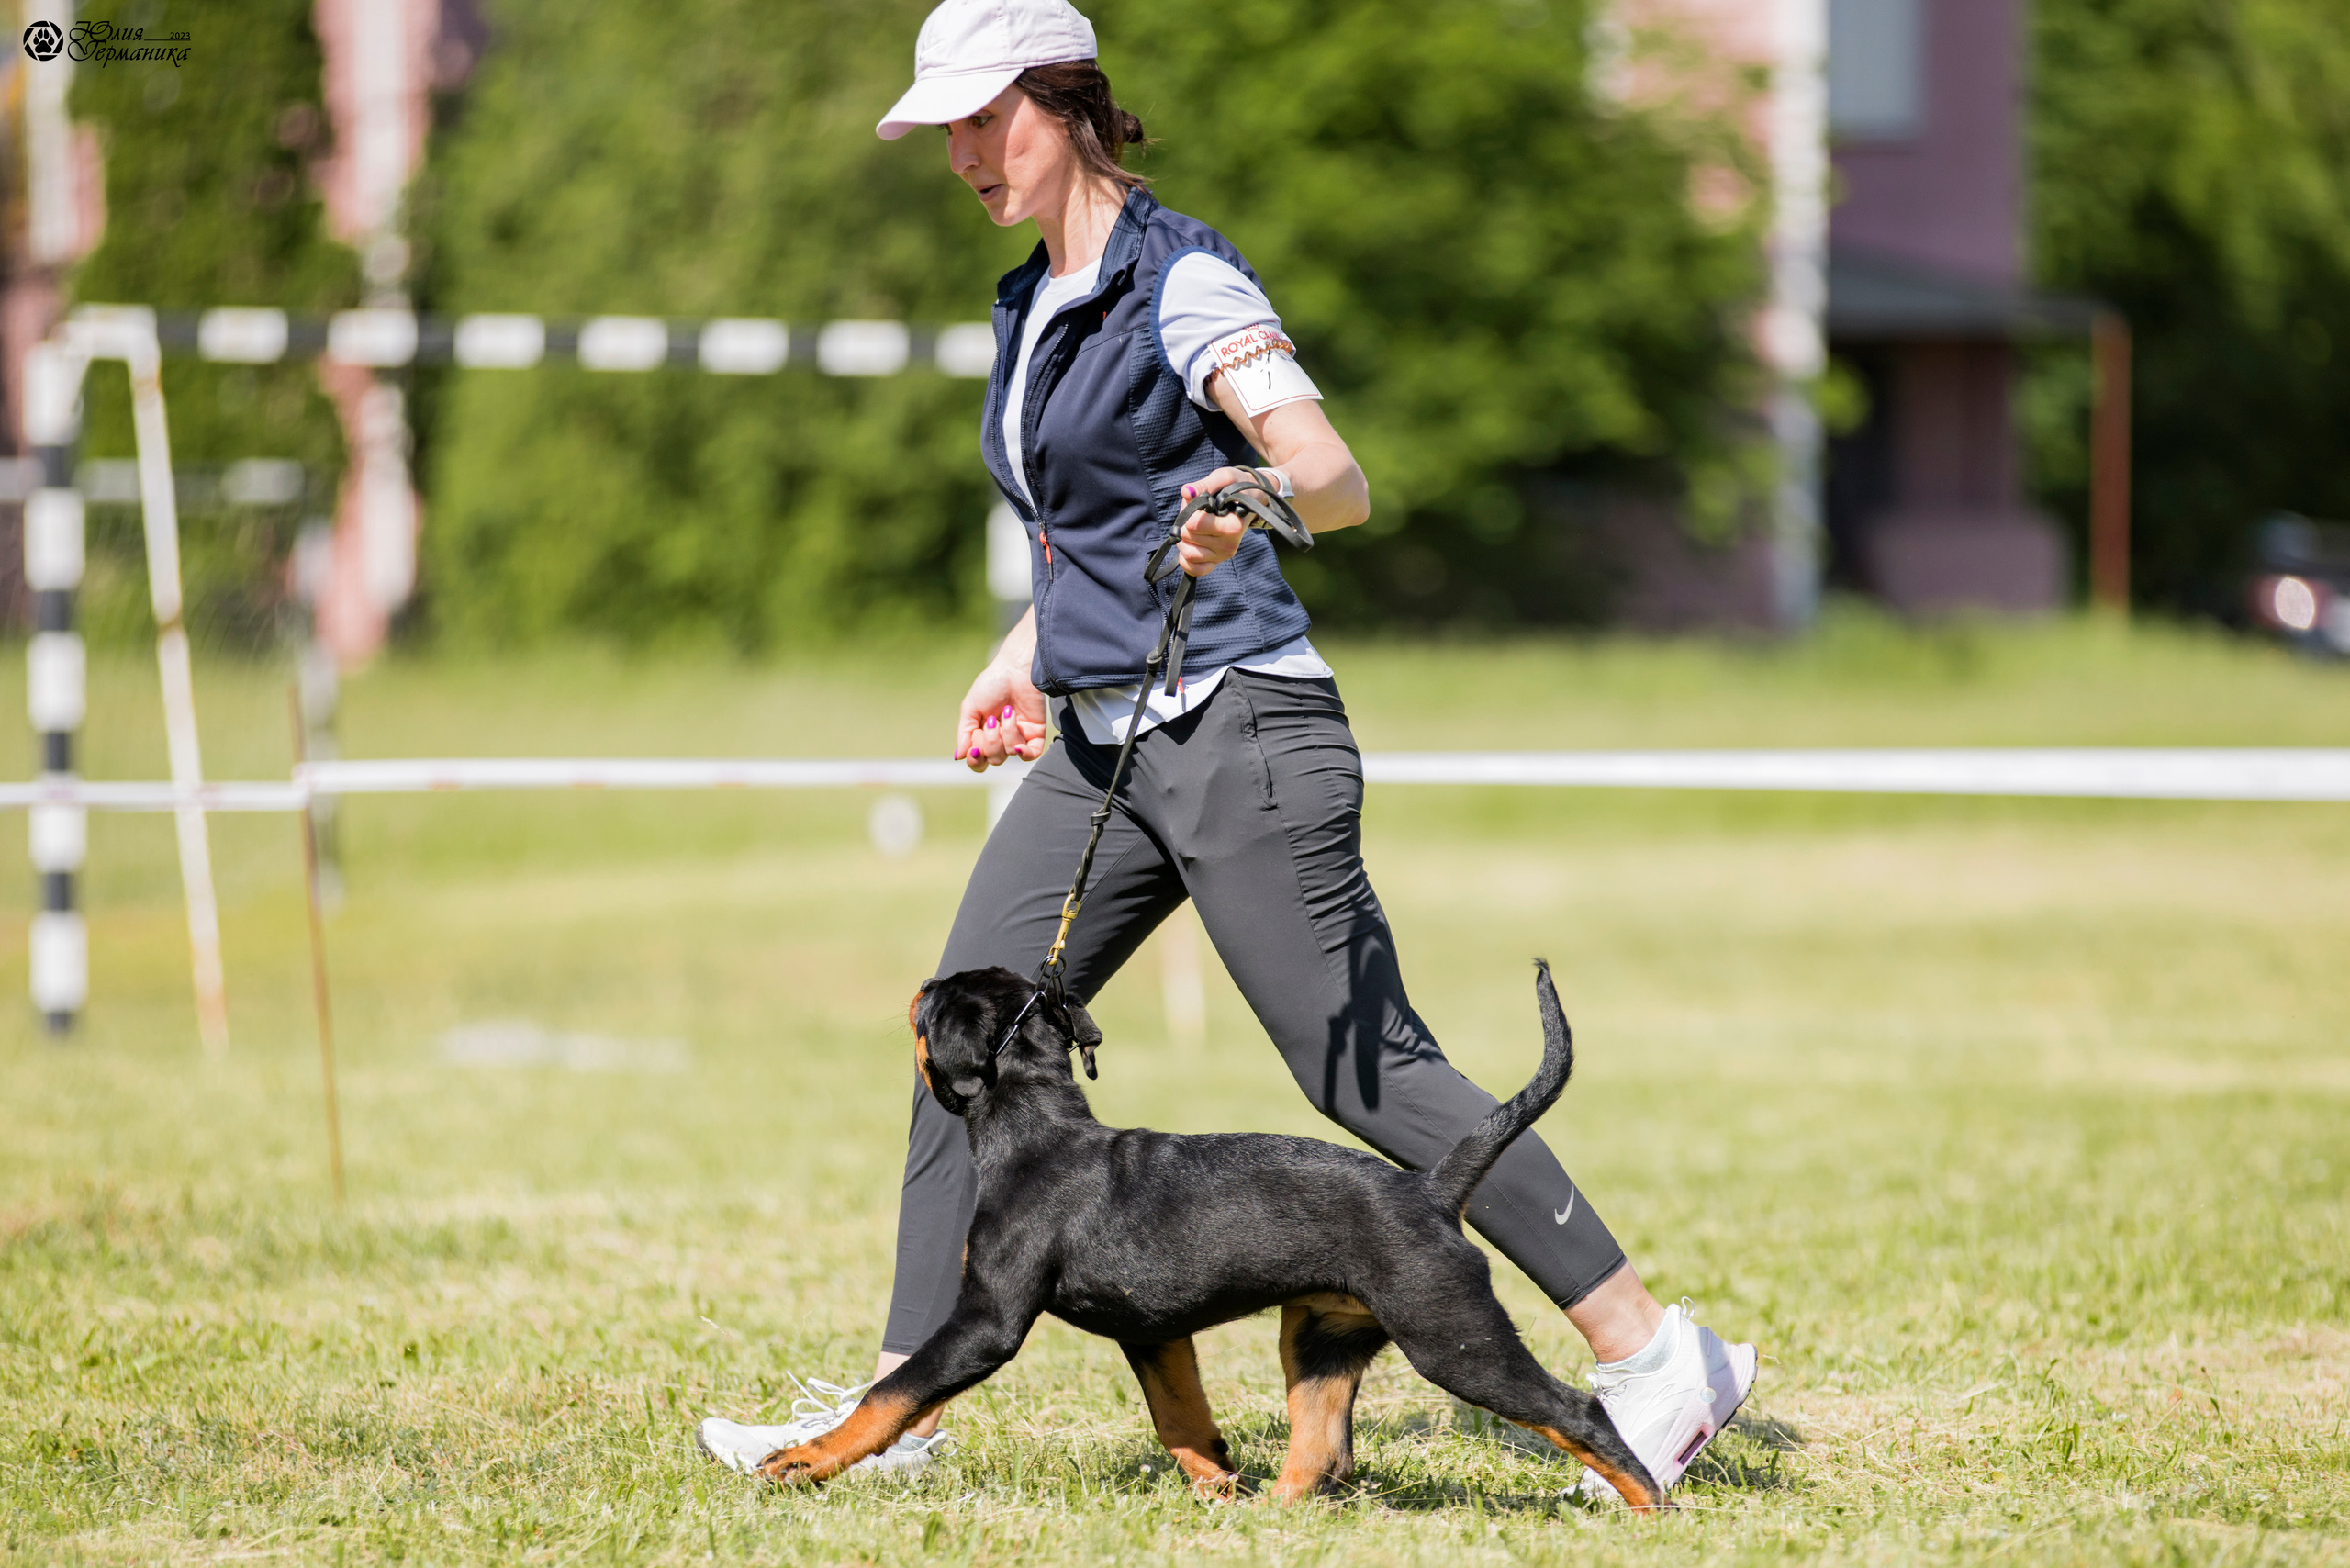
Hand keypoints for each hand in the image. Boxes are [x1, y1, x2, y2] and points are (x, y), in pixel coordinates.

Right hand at [955, 642, 1047, 772]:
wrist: (1015, 669)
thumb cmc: (991, 684)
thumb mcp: (970, 708)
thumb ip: (964, 733)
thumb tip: (958, 757)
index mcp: (982, 734)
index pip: (978, 761)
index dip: (975, 760)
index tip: (974, 749)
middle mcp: (1001, 738)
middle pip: (994, 759)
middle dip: (990, 742)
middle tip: (992, 720)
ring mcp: (1019, 736)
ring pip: (1010, 752)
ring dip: (1007, 733)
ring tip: (1009, 711)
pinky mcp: (1035, 732)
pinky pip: (1032, 754)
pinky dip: (1025, 753)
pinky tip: (1020, 746)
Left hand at [1176, 470, 1253, 576]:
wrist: (1252, 500)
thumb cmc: (1238, 487)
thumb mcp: (1225, 478)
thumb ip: (1204, 485)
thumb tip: (1186, 492)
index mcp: (1233, 526)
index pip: (1194, 524)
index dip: (1189, 510)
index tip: (1199, 501)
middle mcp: (1229, 545)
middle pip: (1187, 536)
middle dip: (1185, 521)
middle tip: (1196, 511)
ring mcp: (1223, 555)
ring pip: (1188, 554)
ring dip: (1183, 539)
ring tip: (1193, 526)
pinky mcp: (1217, 562)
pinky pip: (1195, 570)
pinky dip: (1186, 559)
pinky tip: (1190, 544)